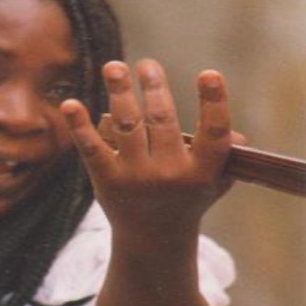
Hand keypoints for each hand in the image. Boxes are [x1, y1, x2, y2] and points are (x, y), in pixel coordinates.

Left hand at [62, 59, 244, 239]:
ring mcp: (135, 179)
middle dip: (155, 88)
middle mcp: (169, 176)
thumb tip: (236, 135)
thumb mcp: (213, 183)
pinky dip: (79, 126)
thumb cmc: (186, 201)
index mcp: (201, 173)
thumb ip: (225, 157)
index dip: (214, 103)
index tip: (208, 74)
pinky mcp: (107, 182)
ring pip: (128, 127)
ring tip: (113, 67)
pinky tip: (69, 104)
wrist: (153, 240)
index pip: (213, 134)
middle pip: (162, 121)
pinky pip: (92, 149)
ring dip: (120, 92)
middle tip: (148, 64)